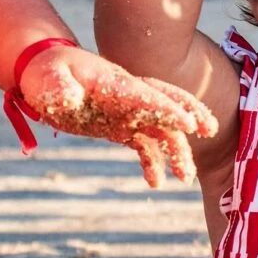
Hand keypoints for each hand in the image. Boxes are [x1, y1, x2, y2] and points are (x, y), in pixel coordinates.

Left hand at [18, 45, 218, 188]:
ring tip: (186, 178)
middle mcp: (131, 98)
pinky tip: (155, 183)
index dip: (168, 110)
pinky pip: (145, 147)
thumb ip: (58, 87)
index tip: (189, 124)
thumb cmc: (46, 73)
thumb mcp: (46, 79)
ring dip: (178, 151)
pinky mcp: (124, 129)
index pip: (148, 96)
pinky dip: (153, 164)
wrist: (46, 77)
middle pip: (170, 104)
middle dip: (191, 115)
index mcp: (117, 85)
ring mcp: (130, 114)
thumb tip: (68, 98)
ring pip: (162, 132)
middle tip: (211, 130)